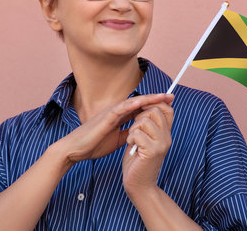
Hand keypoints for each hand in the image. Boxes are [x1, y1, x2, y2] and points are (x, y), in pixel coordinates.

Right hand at [55, 94, 172, 167]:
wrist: (75, 150)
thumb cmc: (93, 145)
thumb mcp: (116, 141)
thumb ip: (127, 134)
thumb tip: (139, 134)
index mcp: (119, 117)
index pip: (140, 108)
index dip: (154, 105)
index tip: (169, 104)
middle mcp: (117, 111)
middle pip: (140, 102)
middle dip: (156, 99)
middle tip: (172, 96)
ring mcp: (111, 112)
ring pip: (133, 102)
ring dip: (149, 98)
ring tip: (163, 96)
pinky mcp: (106, 117)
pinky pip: (122, 108)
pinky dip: (133, 104)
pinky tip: (144, 101)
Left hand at [122, 95, 173, 197]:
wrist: (139, 186)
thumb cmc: (138, 161)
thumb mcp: (145, 139)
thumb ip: (148, 124)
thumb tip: (147, 106)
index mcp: (166, 133)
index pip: (167, 108)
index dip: (153, 105)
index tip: (142, 113)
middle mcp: (167, 137)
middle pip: (154, 111)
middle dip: (139, 117)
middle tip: (135, 131)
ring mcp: (161, 143)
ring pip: (144, 120)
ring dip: (133, 128)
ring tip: (133, 140)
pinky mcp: (152, 151)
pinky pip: (137, 133)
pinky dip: (130, 138)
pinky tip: (132, 147)